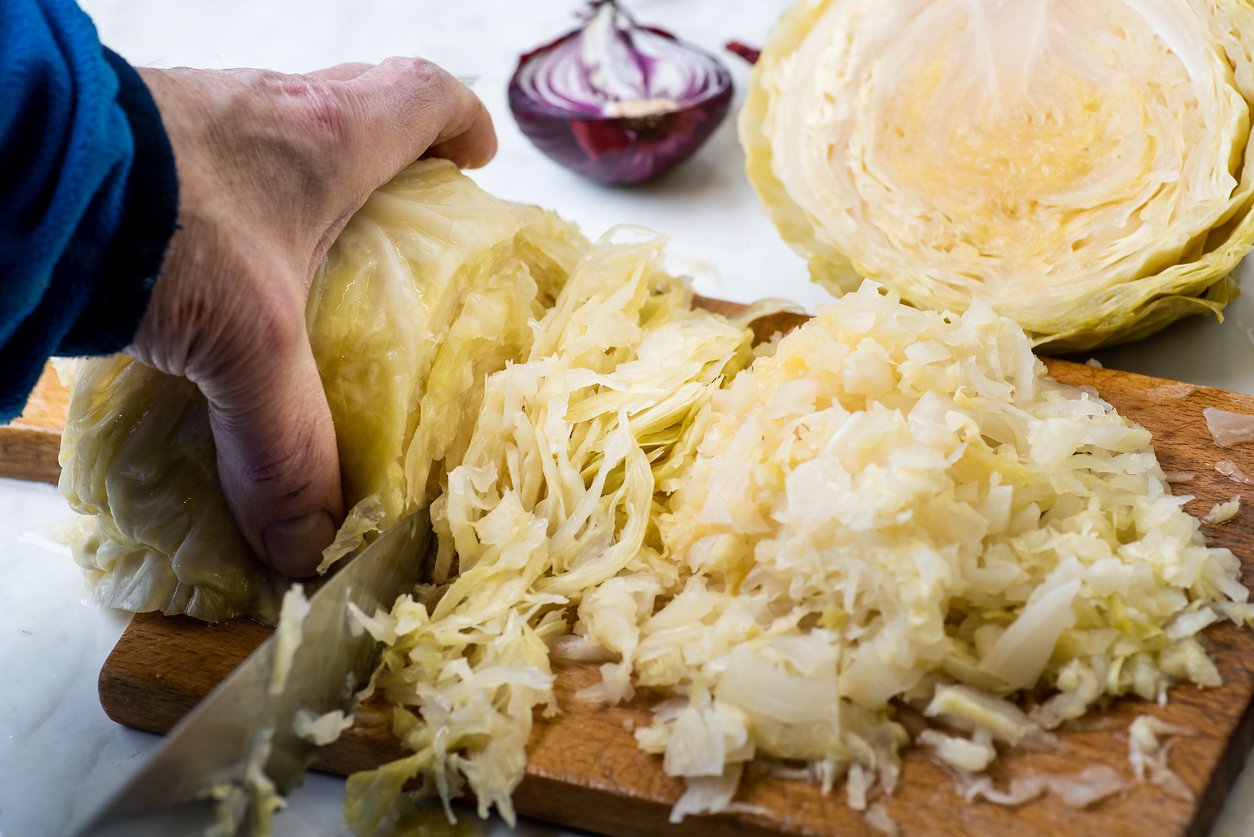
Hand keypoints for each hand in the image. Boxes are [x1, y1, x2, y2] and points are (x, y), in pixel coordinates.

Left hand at [128, 59, 494, 577]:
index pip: (425, 96)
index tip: (472, 166)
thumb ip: (285, 447)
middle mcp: (276, 104)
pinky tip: (219, 257)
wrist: (29, 178)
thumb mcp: (246, 346)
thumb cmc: (170, 230)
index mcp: (332, 134)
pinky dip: (241, 193)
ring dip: (312, 173)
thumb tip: (306, 546)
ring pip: (289, 121)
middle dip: (393, 150)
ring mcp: (207, 110)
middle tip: (400, 214)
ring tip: (313, 250)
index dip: (461, 126)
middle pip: (362, 99)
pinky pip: (222, 149)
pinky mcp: (149, 134)